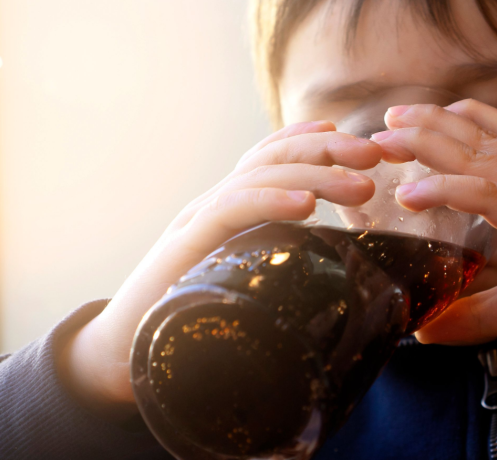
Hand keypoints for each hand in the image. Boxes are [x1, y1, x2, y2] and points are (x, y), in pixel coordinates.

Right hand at [58, 121, 381, 418]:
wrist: (121, 355)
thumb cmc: (191, 321)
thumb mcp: (246, 283)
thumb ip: (281, 267)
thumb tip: (341, 282)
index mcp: (230, 210)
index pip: (271, 157)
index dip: (313, 140)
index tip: (358, 143)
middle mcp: (213, 205)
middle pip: (273, 158)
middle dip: (328, 149)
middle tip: (375, 156)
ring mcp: (196, 221)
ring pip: (259, 177)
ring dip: (315, 174)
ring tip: (362, 184)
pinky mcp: (183, 247)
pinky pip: (229, 212)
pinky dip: (270, 201)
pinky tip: (307, 205)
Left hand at [370, 101, 496, 371]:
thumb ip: (479, 309)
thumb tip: (431, 329)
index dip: (454, 121)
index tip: (412, 119)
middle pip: (478, 135)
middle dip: (427, 122)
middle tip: (385, 118)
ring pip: (477, 155)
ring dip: (425, 143)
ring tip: (384, 140)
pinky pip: (488, 193)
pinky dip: (446, 188)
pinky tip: (410, 193)